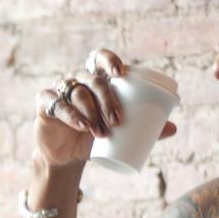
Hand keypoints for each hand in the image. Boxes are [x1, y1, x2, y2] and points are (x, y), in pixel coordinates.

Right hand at [33, 47, 176, 168]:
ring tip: (101, 133)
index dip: (110, 60)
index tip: (121, 73)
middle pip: (93, 80)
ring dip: (91, 113)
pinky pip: (57, 105)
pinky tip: (80, 124)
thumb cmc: (95, 138)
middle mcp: (78, 82)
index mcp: (96, 81)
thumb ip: (145, 128)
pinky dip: (70, 114)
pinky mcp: (45, 107)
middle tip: (117, 121)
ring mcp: (60, 93)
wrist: (67, 157)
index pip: (101, 60)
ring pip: (77, 93)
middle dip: (107, 99)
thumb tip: (173, 128)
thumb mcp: (119, 133)